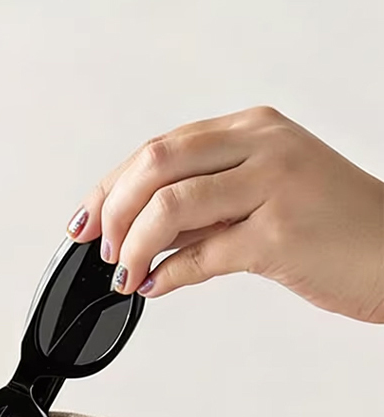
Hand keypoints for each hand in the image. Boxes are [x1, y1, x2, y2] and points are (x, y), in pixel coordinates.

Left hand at [67, 106, 383, 323]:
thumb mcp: (264, 195)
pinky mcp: (280, 234)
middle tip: (103, 251)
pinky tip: (156, 287)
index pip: (160, 148)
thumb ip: (205, 207)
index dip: (111, 186)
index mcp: (253, 129)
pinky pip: (202, 254)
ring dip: (133, 247)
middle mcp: (261, 146)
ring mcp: (272, 186)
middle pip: (155, 165)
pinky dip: (168, 275)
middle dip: (113, 212)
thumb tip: (139, 233)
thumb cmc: (332, 226)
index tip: (85, 220)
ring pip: (170, 206)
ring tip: (127, 274)